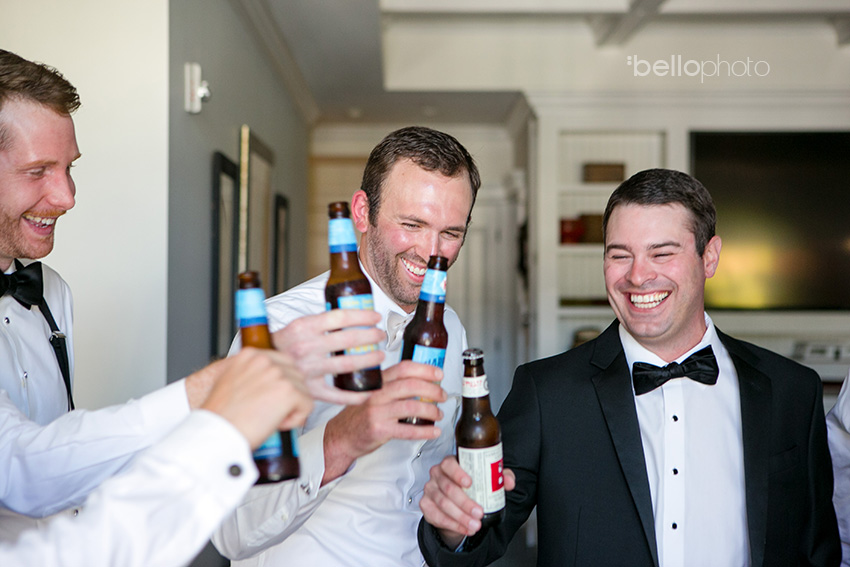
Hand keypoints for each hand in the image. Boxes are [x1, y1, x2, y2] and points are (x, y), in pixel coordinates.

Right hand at [200, 347, 312, 448]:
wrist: (216, 433)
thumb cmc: (221, 416)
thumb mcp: (231, 382)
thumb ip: (251, 374)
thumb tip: (269, 382)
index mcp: (250, 355)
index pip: (283, 363)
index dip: (280, 385)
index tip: (269, 398)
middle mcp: (265, 360)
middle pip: (296, 376)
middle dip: (287, 396)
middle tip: (266, 411)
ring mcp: (278, 374)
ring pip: (303, 391)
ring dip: (290, 408)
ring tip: (268, 418)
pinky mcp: (288, 392)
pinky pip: (307, 406)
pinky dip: (295, 420)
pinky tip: (275, 424)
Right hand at [272, 309, 385, 404]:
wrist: (259, 366)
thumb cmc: (282, 345)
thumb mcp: (296, 325)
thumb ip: (320, 321)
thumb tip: (350, 311)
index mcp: (303, 327)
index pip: (340, 317)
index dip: (362, 316)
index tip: (375, 316)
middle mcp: (306, 347)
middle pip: (348, 339)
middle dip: (371, 336)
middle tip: (380, 335)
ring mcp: (309, 370)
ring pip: (347, 364)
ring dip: (369, 359)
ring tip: (379, 356)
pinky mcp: (310, 390)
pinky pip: (338, 394)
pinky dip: (356, 394)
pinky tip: (368, 390)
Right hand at [321, 360, 446, 483]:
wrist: (341, 435)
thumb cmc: (359, 415)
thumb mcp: (373, 393)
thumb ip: (392, 386)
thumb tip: (422, 383)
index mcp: (378, 382)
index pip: (403, 368)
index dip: (424, 369)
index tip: (438, 374)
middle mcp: (377, 394)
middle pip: (410, 385)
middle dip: (432, 389)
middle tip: (442, 395)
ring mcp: (377, 411)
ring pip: (411, 406)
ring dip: (431, 410)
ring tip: (438, 414)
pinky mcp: (379, 429)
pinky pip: (407, 430)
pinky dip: (424, 431)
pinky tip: (433, 431)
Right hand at [420, 456, 516, 547]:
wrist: (457, 501)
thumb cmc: (471, 484)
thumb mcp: (488, 478)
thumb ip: (499, 477)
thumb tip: (508, 481)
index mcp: (449, 464)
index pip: (449, 464)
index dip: (458, 473)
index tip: (470, 483)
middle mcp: (437, 475)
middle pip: (448, 488)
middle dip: (464, 502)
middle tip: (479, 512)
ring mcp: (430, 490)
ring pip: (443, 504)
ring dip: (460, 516)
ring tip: (475, 524)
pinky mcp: (426, 505)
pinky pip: (437, 516)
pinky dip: (452, 524)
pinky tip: (465, 528)